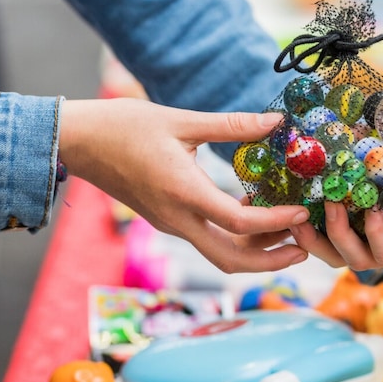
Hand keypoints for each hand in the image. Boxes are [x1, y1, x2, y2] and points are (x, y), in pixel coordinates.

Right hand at [59, 99, 309, 272]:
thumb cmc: (123, 127)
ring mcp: (170, 224)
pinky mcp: (166, 220)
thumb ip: (232, 125)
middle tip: (305, 249)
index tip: (301, 212)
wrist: (77, 142)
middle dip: (271, 261)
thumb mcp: (181, 120)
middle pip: (231, 259)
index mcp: (183, 193)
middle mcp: (177, 218)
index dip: (276, 222)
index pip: (238, 222)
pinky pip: (207, 239)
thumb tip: (276, 120)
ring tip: (289, 234)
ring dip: (255, 251)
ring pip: (219, 254)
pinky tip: (255, 211)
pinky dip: (236, 236)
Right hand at [293, 138, 382, 269]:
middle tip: (295, 220)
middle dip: (309, 240)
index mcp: (370, 218)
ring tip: (333, 206)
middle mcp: (381, 237)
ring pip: (354, 260)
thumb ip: (364, 143)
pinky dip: (375, 234)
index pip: (329, 228)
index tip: (286, 202)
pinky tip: (375, 211)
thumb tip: (329, 125)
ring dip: (338, 235)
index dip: (304, 221)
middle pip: (333, 254)